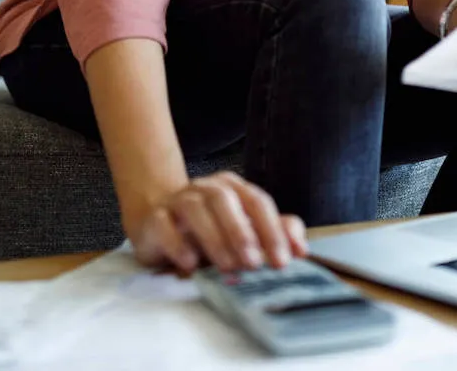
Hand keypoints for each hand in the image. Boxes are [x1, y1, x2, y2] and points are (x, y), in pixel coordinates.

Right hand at [124, 171, 308, 275]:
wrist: (159, 224)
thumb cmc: (209, 230)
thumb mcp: (245, 232)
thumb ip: (275, 233)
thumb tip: (301, 248)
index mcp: (233, 188)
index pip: (257, 202)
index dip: (272, 230)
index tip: (283, 261)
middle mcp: (206, 188)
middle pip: (226, 200)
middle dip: (242, 232)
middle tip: (254, 263)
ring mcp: (178, 200)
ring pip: (195, 209)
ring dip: (214, 238)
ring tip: (227, 267)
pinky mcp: (155, 218)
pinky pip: (164, 225)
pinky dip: (178, 243)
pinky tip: (191, 264)